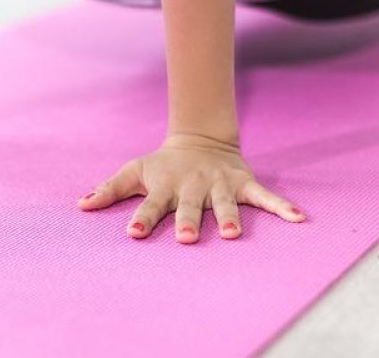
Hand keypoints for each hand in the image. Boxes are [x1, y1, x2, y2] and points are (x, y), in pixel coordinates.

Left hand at [77, 132, 304, 242]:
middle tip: (185, 238)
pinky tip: (298, 219)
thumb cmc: (162, 165)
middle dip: (188, 221)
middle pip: (190, 207)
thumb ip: (109, 189)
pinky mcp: (243, 183)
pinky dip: (282, 207)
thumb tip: (80, 205)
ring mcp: (219, 185)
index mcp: (165, 186)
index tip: (133, 233)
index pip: (150, 204)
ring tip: (234, 235)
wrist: (200, 139)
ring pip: (225, 203)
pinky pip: (265, 197)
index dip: (141, 218)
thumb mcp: (134, 171)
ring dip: (230, 217)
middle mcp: (193, 186)